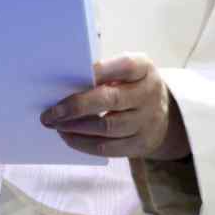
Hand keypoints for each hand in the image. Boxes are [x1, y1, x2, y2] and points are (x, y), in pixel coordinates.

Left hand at [40, 53, 189, 160]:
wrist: (163, 114)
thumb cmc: (131, 85)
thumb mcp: (126, 70)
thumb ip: (104, 71)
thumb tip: (65, 81)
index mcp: (144, 68)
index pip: (124, 66)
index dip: (98, 71)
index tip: (69, 74)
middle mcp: (149, 94)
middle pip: (111, 100)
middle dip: (77, 106)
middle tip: (51, 112)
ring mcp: (147, 122)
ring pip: (107, 127)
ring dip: (76, 127)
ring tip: (55, 124)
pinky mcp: (141, 144)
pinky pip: (109, 148)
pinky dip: (83, 143)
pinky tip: (68, 136)